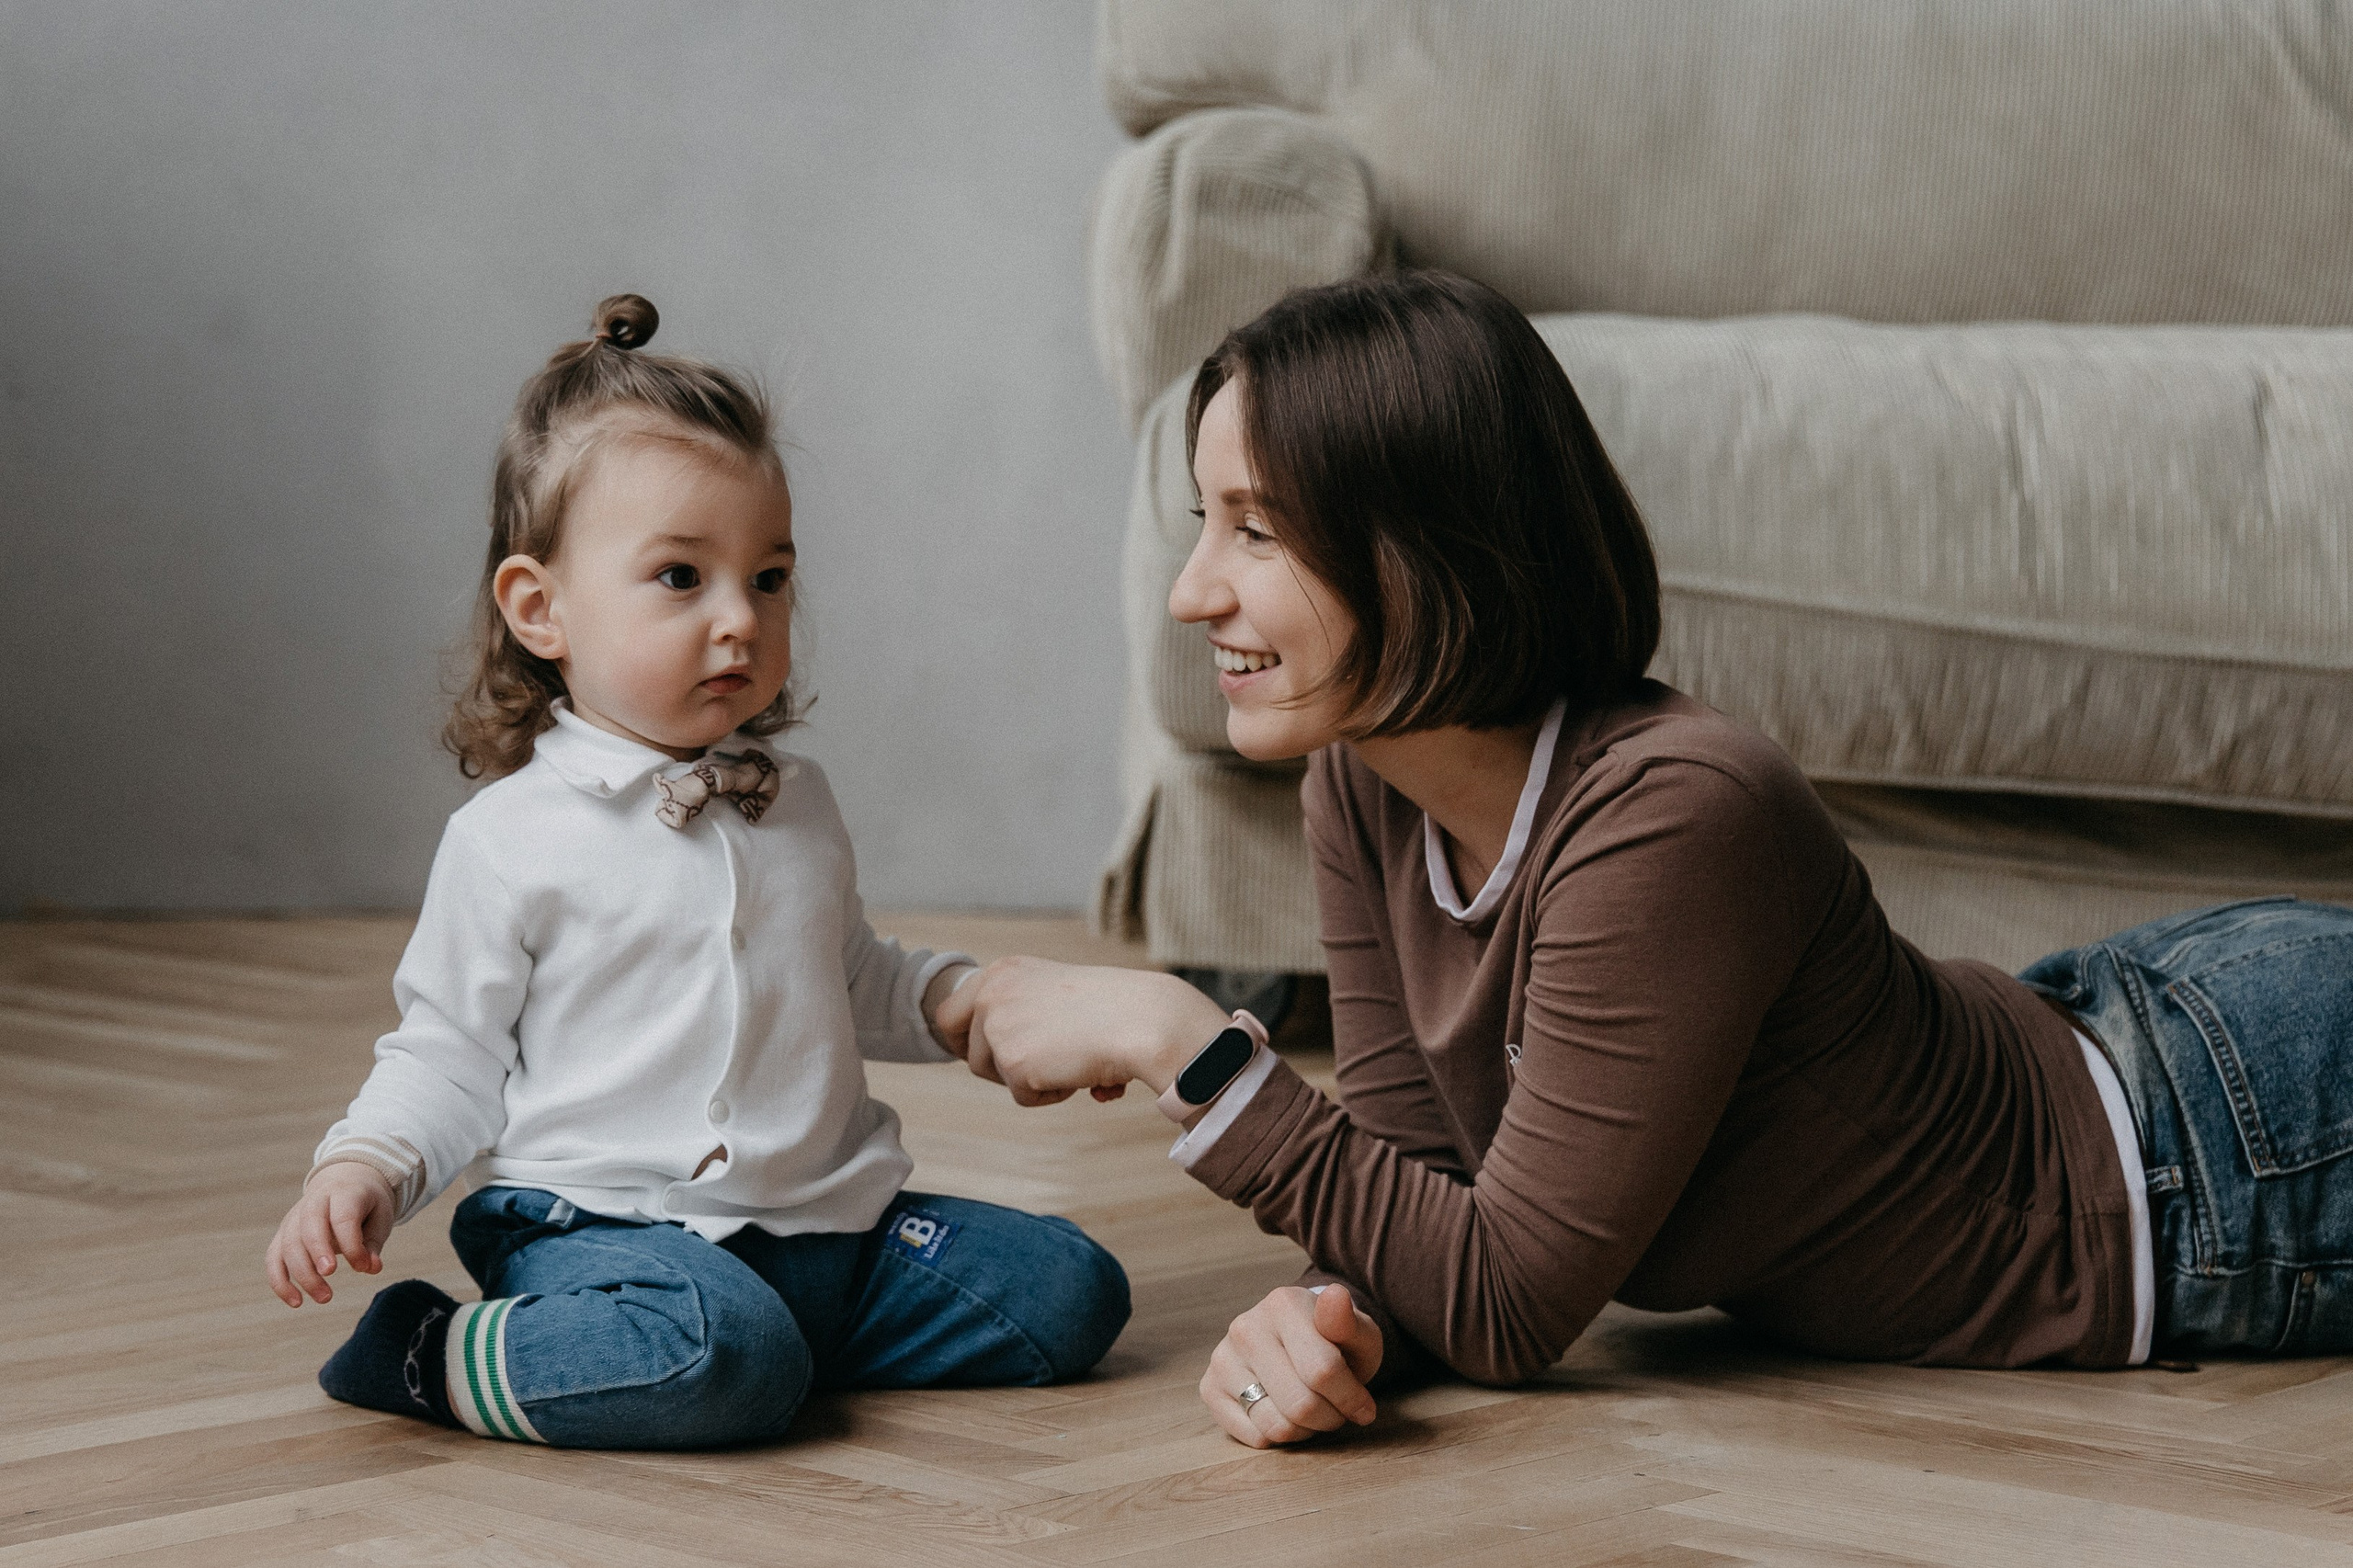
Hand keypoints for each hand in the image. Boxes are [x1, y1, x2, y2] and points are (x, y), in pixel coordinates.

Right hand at [265, 1162, 394, 1306]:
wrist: (344, 1182)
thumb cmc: (365, 1205)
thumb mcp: (379, 1217)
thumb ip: (373, 1244)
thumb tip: (370, 1269)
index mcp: (343, 1192)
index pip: (343, 1218)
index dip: (351, 1244)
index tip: (363, 1267)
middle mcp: (314, 1202)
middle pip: (308, 1227)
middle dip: (317, 1252)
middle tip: (329, 1275)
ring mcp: (294, 1218)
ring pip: (288, 1245)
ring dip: (303, 1275)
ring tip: (325, 1297)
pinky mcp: (282, 1235)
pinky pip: (273, 1259)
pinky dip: (280, 1282)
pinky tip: (297, 1302)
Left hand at [944, 956, 1228, 1106]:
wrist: (1145, 1020)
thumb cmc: (1117, 1009)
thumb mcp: (1057, 994)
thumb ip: (1025, 1013)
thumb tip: (1007, 1057)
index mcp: (1005, 971)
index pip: (951, 1009)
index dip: (960, 1037)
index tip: (972, 1053)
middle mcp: (993, 992)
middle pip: (959, 1045)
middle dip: (989, 1063)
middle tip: (1028, 1068)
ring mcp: (998, 1025)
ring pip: (992, 1073)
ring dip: (1028, 1077)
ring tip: (1069, 1061)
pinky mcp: (1012, 1061)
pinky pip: (1022, 1096)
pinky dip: (1050, 1094)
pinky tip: (1077, 1073)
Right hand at [1202, 1284, 1383, 1447]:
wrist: (1298, 1344)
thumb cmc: (1335, 1344)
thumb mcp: (1357, 1334)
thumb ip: (1350, 1322)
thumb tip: (1336, 1297)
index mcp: (1283, 1304)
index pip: (1323, 1371)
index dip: (1351, 1399)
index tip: (1364, 1406)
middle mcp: (1245, 1327)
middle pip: (1300, 1405)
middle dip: (1330, 1418)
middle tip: (1338, 1410)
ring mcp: (1223, 1358)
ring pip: (1276, 1426)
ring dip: (1306, 1431)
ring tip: (1314, 1411)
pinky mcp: (1210, 1388)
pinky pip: (1255, 1437)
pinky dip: (1279, 1437)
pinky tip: (1286, 1413)